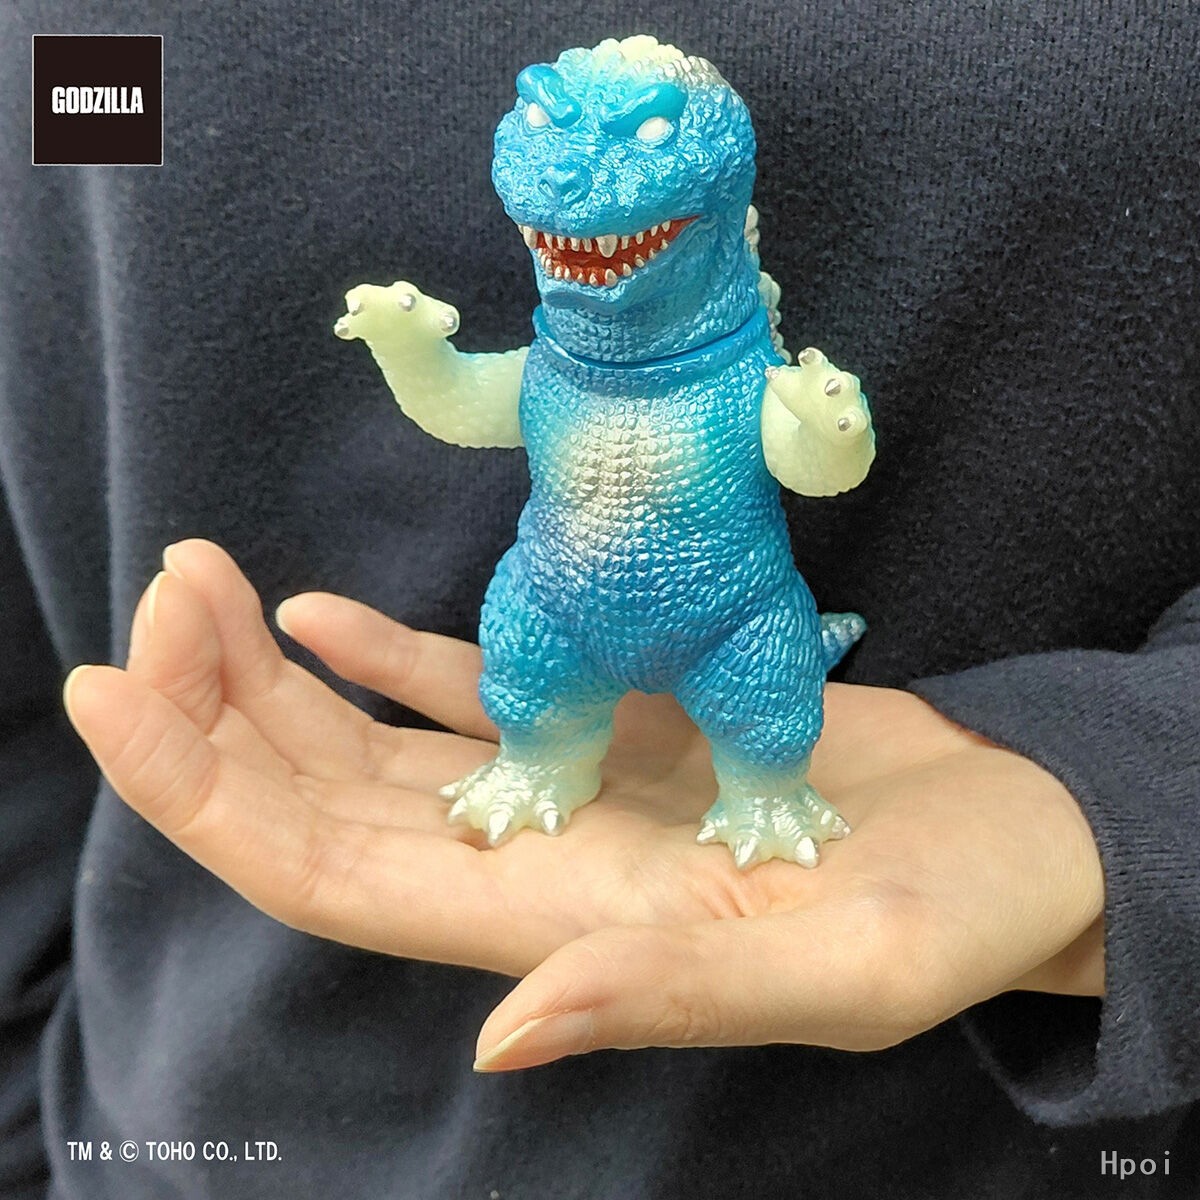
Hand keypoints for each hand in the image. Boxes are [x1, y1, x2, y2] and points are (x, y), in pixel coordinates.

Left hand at [63, 540, 1104, 1072]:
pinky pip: (465, 694)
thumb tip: (510, 1036)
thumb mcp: (847, 972)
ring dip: (276, 676)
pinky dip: (382, 657)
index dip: (212, 797)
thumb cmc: (957, 915)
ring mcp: (567, 791)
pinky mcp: (612, 723)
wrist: (1004, 837)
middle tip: (151, 603)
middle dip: (215, 713)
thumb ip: (675, 998)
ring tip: (201, 587)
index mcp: (568, 927)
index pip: (337, 878)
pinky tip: (316, 614)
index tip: (116, 695)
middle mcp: (537, 864)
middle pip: (324, 804)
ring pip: (375, 748)